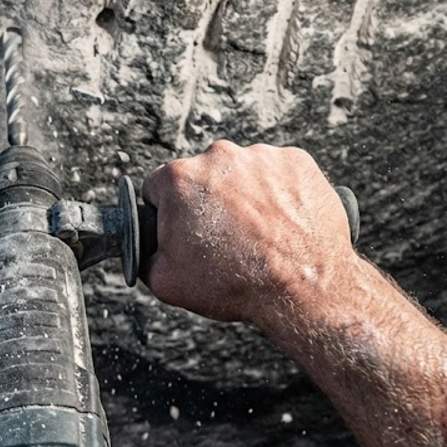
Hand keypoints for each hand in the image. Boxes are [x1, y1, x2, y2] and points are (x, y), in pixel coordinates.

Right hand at [141, 140, 353, 324]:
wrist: (302, 289)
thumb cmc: (236, 284)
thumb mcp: (166, 282)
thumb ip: (145, 256)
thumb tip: (146, 248)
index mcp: (180, 178)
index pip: (158, 187)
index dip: (167, 213)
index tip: (183, 230)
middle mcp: (219, 156)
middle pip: (202, 176)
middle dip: (207, 202)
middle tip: (222, 238)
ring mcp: (262, 156)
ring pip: (241, 173)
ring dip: (244, 196)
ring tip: (256, 234)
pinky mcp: (297, 162)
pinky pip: (278, 174)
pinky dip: (277, 194)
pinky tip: (279, 223)